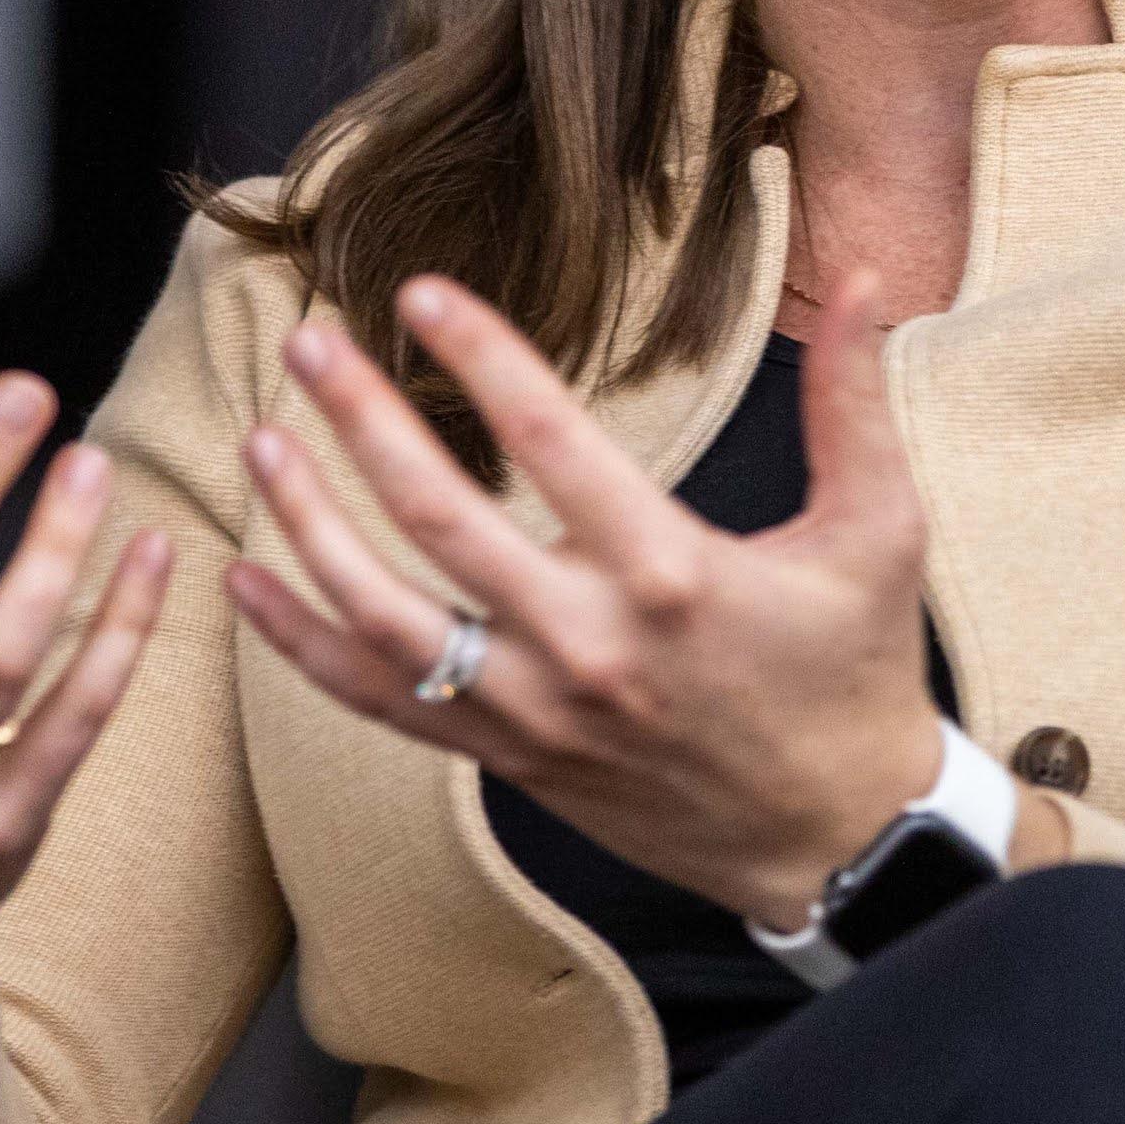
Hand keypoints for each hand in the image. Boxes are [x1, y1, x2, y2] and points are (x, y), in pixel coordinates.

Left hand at [224, 272, 940, 924]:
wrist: (837, 842)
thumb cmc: (857, 676)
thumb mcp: (880, 531)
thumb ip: (854, 404)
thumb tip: (876, 281)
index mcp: (672, 571)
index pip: (549, 437)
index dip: (479, 352)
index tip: (419, 291)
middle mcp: (587, 643)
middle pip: (438, 517)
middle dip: (361, 420)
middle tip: (307, 342)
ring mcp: (536, 709)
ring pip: (384, 616)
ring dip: (308, 526)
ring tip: (261, 442)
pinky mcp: (508, 757)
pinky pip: (379, 701)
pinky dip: (300, 645)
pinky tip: (244, 583)